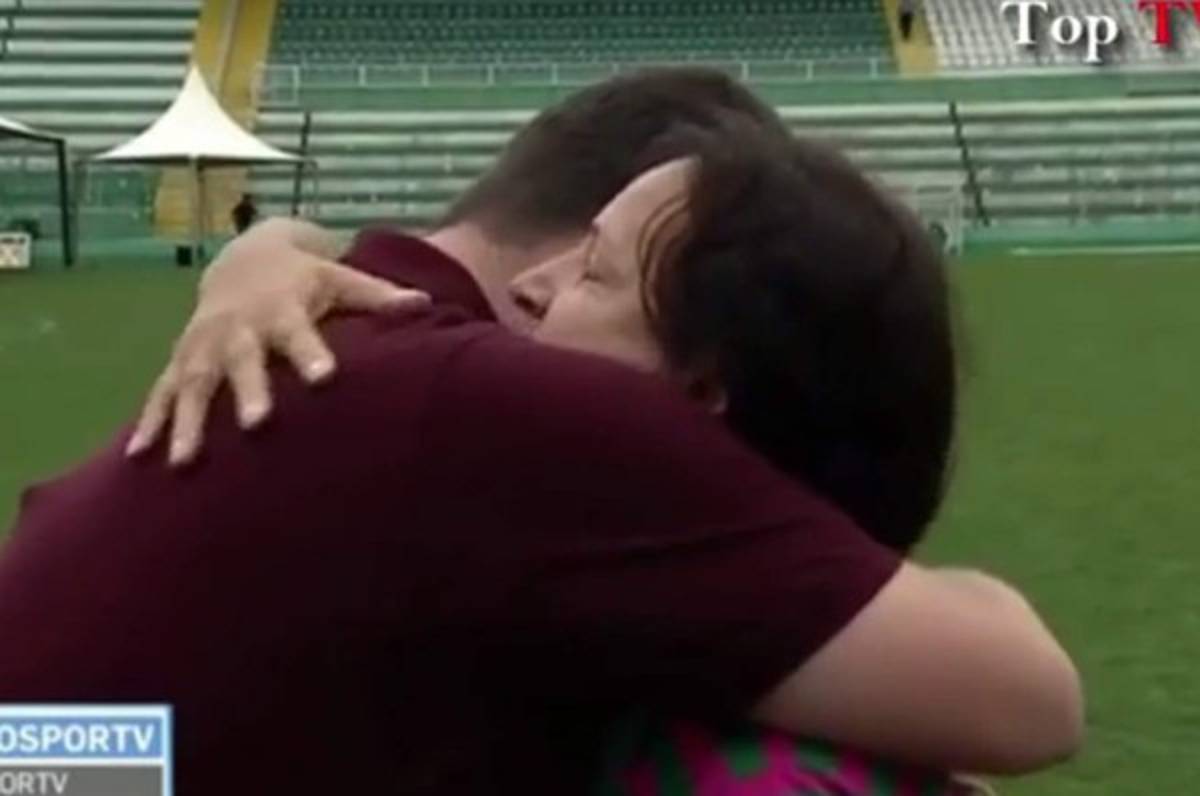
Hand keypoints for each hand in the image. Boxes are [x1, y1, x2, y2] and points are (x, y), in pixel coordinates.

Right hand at [126, 219, 429, 465]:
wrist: (245, 256)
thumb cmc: (305, 279)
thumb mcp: (341, 278)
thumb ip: (379, 297)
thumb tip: (426, 304)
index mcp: (284, 310)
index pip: (301, 333)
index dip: (312, 353)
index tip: (326, 377)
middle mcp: (240, 329)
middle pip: (243, 361)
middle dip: (248, 392)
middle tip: (256, 425)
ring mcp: (205, 346)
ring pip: (194, 384)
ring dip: (188, 422)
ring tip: (185, 462)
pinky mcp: (182, 360)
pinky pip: (161, 393)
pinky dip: (150, 423)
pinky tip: (139, 457)